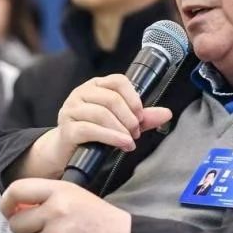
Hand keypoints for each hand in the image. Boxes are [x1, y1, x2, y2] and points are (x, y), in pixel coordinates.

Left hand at [0, 178, 130, 232]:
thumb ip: (48, 200)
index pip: (18, 190)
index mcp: (59, 191)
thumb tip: (17, 210)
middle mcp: (55, 212)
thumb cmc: (104, 221)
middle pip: (17, 224)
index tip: (8, 211)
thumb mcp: (77, 197)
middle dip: (24, 231)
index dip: (7, 203)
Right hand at [20, 75, 171, 179]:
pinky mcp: (67, 129)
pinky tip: (123, 144)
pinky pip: (91, 130)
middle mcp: (81, 94)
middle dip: (129, 118)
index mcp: (95, 86)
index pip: (118, 81)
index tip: (141, 115)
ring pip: (101, 114)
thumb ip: (141, 117)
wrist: (65, 151)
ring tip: (130, 141)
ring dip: (121, 129)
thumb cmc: (93, 133)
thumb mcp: (120, 122)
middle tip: (136, 132)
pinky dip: (111, 138)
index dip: (133, 98)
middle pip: (111, 98)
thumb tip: (167, 113)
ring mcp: (71, 110)